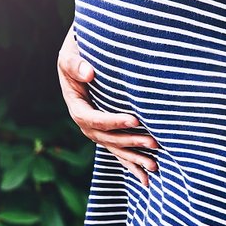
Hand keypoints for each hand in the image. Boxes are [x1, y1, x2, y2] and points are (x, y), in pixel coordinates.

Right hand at [57, 22, 159, 185]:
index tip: (135, 119)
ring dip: (134, 157)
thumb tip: (89, 74)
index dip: (112, 121)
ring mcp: (95, 128)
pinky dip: (131, 162)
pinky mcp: (107, 130)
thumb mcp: (70, 53)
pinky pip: (118, 149)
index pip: (92, 119)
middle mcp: (84, 121)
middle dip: (130, 141)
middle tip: (154, 142)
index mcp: (75, 105)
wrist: (83, 52)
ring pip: (114, 147)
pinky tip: (146, 175)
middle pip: (105, 138)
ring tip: (155, 165)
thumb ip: (76, 64)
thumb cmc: (77, 50)